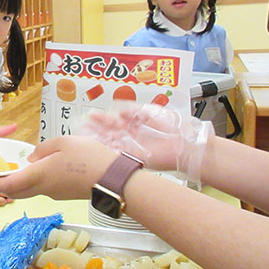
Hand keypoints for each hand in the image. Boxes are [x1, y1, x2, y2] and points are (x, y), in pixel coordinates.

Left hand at [0, 136, 117, 200]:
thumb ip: (43, 148)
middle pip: (15, 190)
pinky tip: (31, 173)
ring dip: (14, 185)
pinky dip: (30, 183)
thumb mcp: (63, 143)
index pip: (7, 184)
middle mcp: (43, 188)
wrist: (115, 179)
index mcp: (39, 175)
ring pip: (28, 190)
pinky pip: (41, 188)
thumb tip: (32, 157)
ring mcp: (54, 193)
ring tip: (3, 176)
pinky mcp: (64, 194)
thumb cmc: (90, 158)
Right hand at [79, 102, 212, 178]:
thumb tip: (122, 112)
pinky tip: (95, 146)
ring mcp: (131, 147)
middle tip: (82, 125)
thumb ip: (136, 111)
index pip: (114, 121)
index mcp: (135, 125)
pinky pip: (116, 153)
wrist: (186, 145)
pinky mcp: (133, 157)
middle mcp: (131, 136)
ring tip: (83, 134)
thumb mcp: (153, 112)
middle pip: (108, 132)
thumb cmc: (174, 128)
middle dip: (95, 128)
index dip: (102, 119)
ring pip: (109, 142)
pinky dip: (105, 150)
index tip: (92, 115)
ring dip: (96, 138)